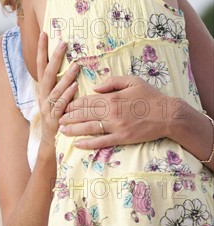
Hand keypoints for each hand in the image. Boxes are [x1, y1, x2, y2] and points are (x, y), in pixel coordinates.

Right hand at [36, 32, 78, 147]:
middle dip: (54, 57)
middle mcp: (43, 96)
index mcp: (43, 89)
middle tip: (63, 43)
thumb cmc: (57, 116)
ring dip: (66, 76)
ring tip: (76, 65)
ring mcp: (47, 107)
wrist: (50, 143)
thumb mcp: (55, 98)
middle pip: (46, 73)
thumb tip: (70, 64)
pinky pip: (61, 105)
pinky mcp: (54, 119)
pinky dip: (67, 95)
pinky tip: (75, 87)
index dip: (41, 49)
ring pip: (55, 89)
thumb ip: (60, 83)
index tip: (44, 33)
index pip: (40, 65)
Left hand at [58, 75, 177, 148]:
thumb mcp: (132, 81)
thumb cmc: (150, 96)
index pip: (87, 100)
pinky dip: (88, 143)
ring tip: (61, 130)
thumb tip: (94, 87)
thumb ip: (111, 81)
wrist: (168, 115)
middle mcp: (111, 112)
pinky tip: (78, 144)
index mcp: (112, 97)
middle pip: (85, 114)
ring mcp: (116, 127)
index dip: (73, 103)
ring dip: (73, 129)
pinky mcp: (122, 138)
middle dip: (69, 116)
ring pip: (89, 128)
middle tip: (56, 118)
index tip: (63, 104)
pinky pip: (102, 142)